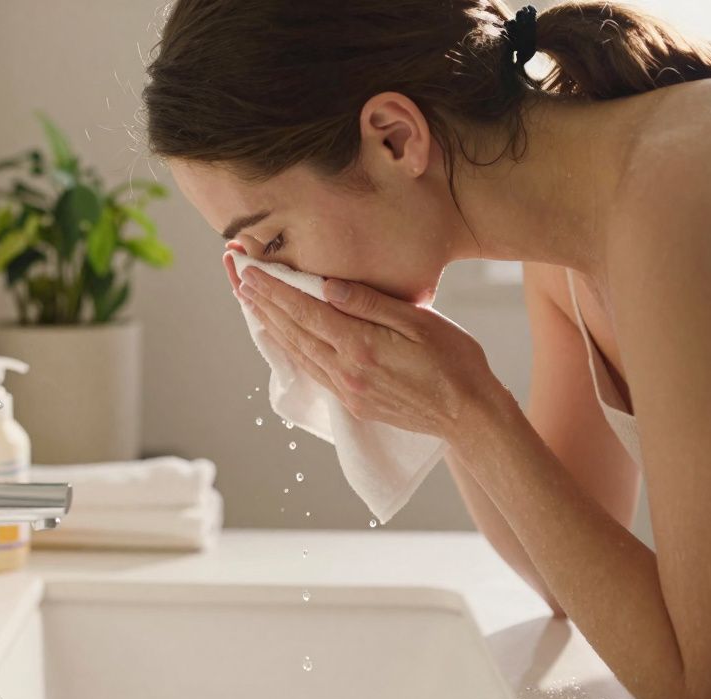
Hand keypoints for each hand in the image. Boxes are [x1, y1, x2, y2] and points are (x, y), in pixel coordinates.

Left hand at [225, 251, 503, 439]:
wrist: (469, 415)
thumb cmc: (455, 361)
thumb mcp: (420, 321)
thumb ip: (370, 303)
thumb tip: (327, 286)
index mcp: (360, 346)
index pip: (304, 311)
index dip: (274, 290)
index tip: (250, 272)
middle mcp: (346, 371)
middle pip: (293, 332)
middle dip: (264, 304)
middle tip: (240, 280)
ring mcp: (347, 390)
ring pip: (298, 353)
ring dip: (272, 327)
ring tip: (252, 305)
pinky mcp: (354, 402)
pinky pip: (312, 371)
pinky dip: (292, 350)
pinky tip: (285, 339)